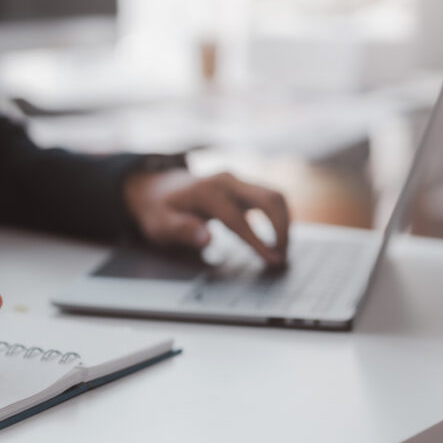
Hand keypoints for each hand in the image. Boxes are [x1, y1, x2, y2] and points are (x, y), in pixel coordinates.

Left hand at [124, 169, 289, 264]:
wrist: (158, 187)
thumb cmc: (160, 210)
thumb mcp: (160, 224)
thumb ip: (181, 230)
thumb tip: (206, 239)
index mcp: (206, 191)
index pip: (238, 219)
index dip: (257, 242)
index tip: (273, 261)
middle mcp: (226, 180)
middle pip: (269, 198)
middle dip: (282, 228)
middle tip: (282, 257)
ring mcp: (237, 181)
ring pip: (274, 196)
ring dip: (284, 223)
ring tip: (280, 252)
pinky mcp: (243, 186)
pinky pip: (269, 199)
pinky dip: (278, 218)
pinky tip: (275, 240)